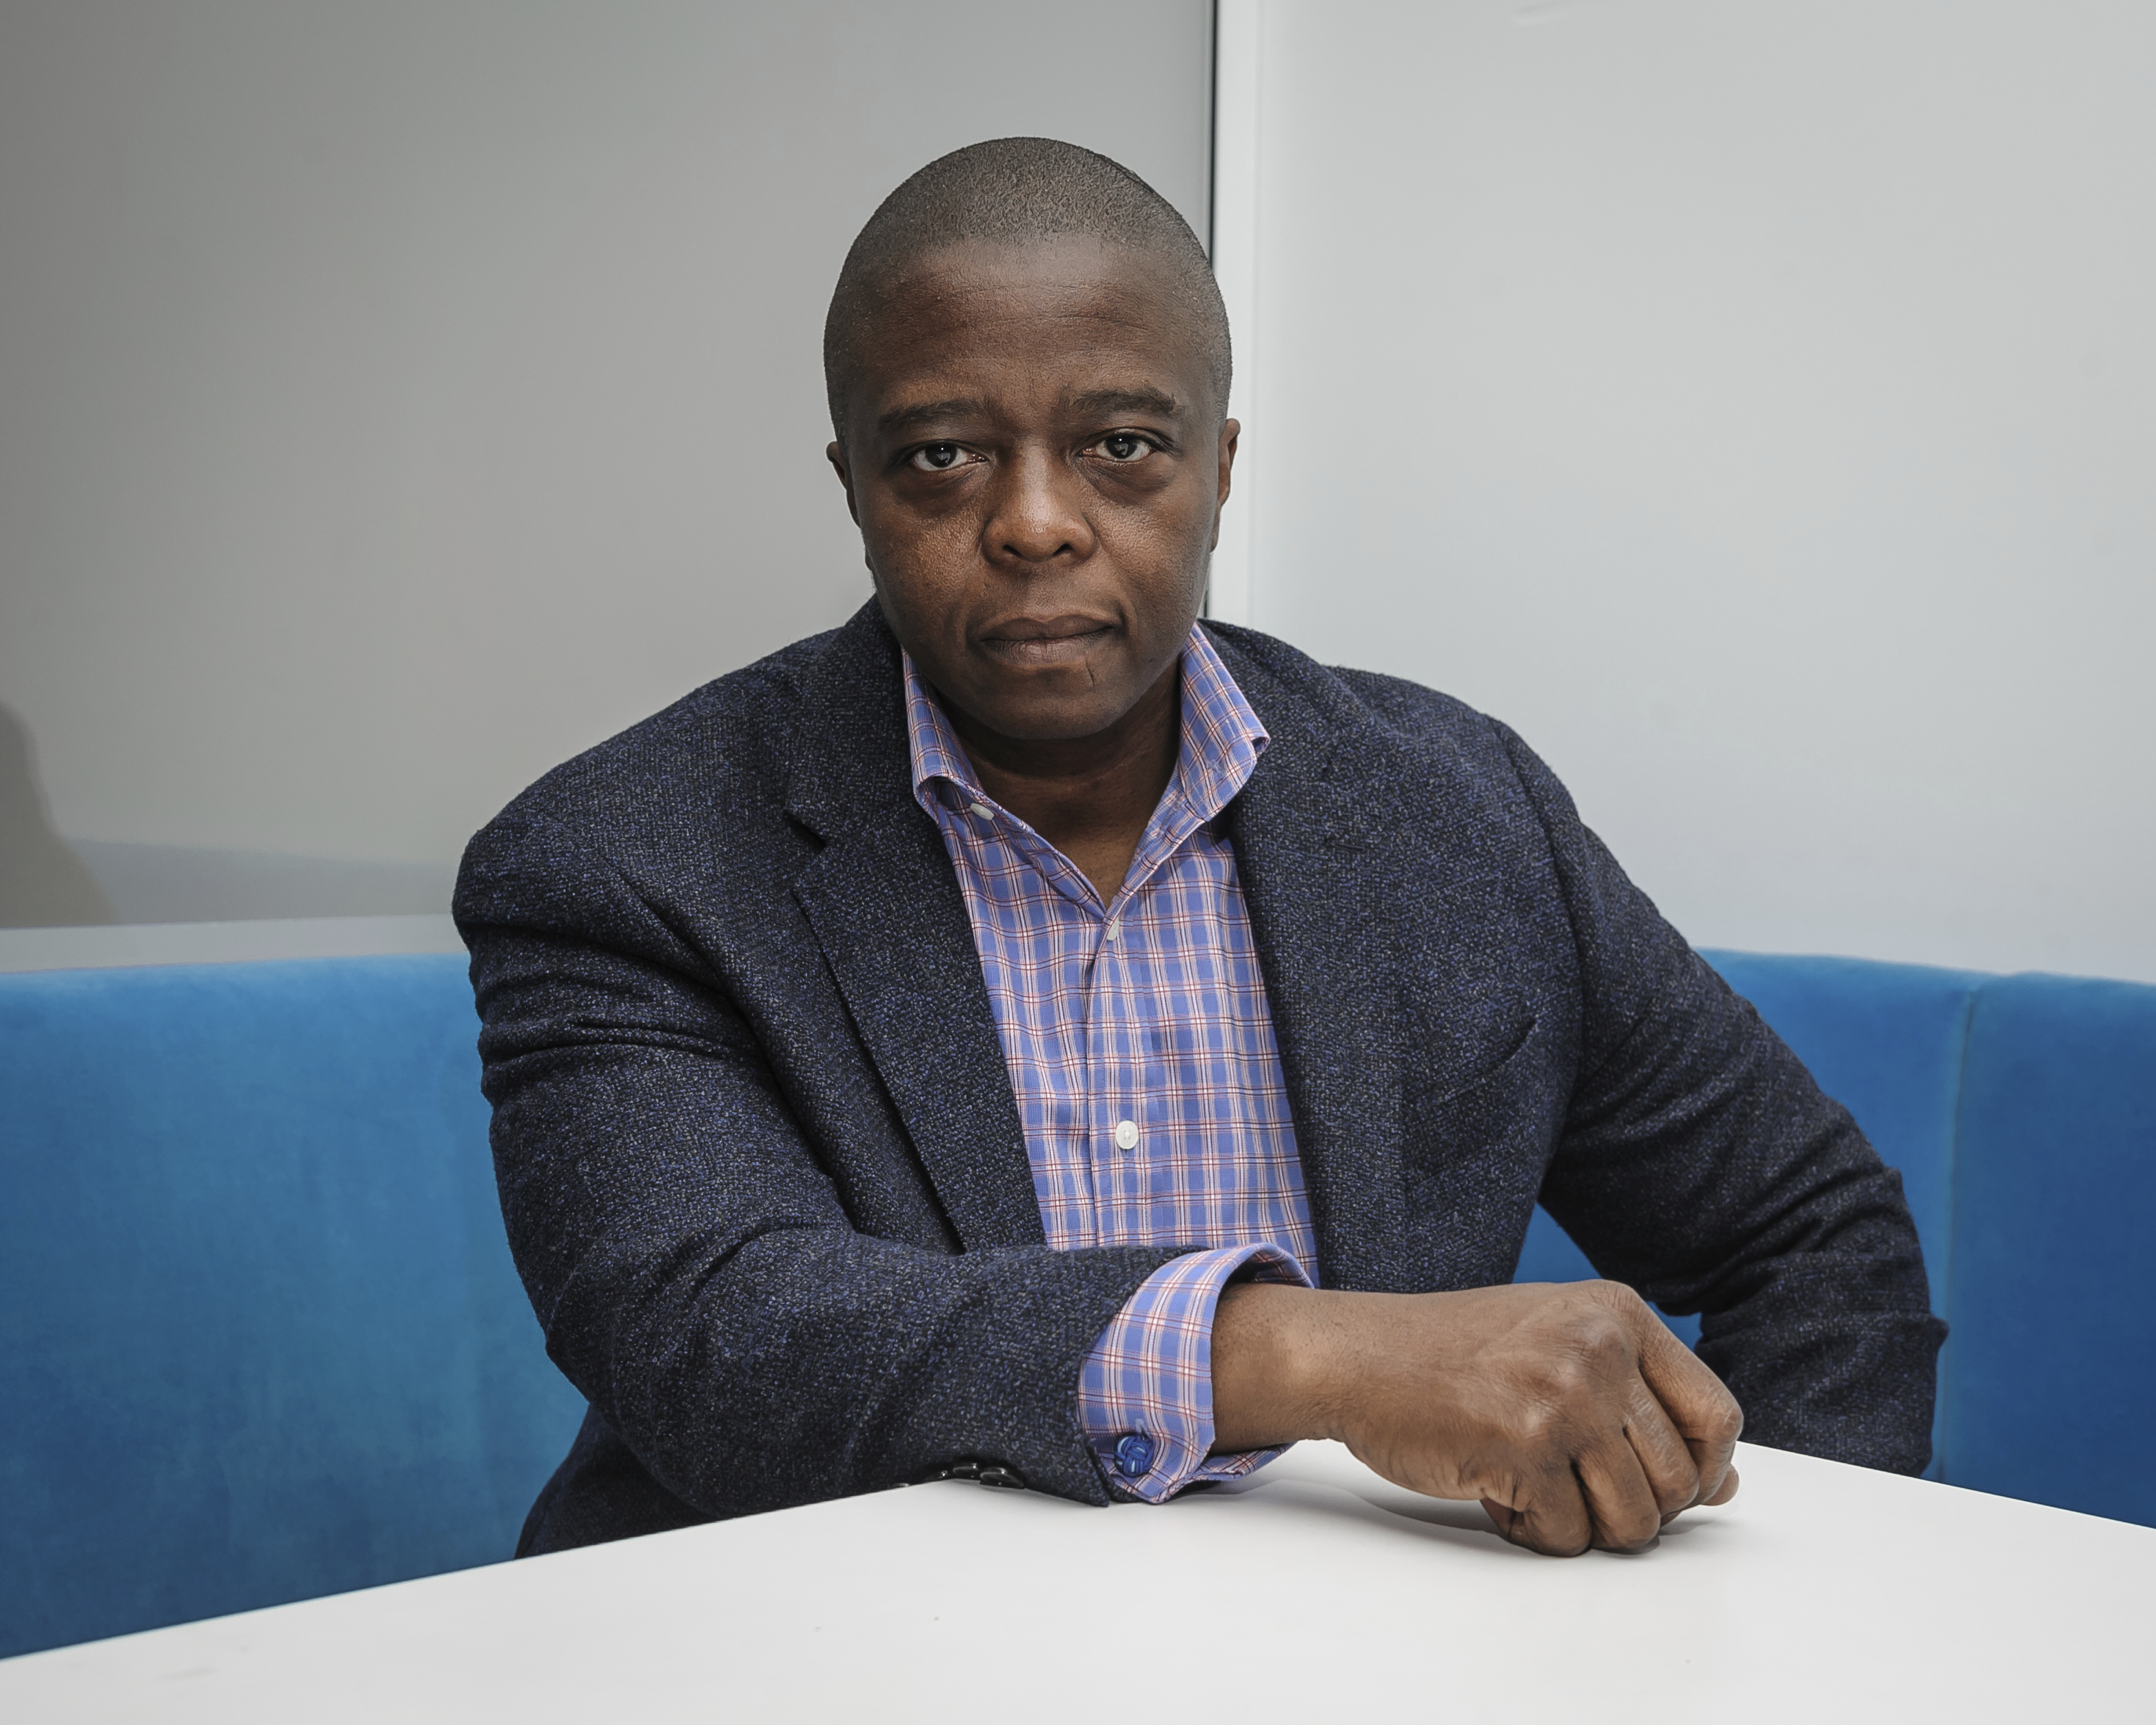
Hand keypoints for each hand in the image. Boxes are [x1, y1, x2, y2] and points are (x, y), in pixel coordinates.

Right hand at [1210, 1279, 1741, 1555]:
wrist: (1356, 1355)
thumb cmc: (1451, 1353)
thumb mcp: (1559, 1342)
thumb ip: (1641, 1399)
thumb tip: (1721, 1484)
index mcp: (1618, 1314)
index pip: (1717, 1415)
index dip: (1703, 1471)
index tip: (1668, 1486)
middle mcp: (1600, 1348)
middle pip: (1677, 1481)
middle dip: (1633, 1509)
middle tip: (1577, 1493)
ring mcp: (1563, 1395)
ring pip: (1632, 1519)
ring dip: (1585, 1527)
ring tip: (1536, 1491)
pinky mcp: (1522, 1446)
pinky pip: (1566, 1535)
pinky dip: (1532, 1532)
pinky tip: (1496, 1491)